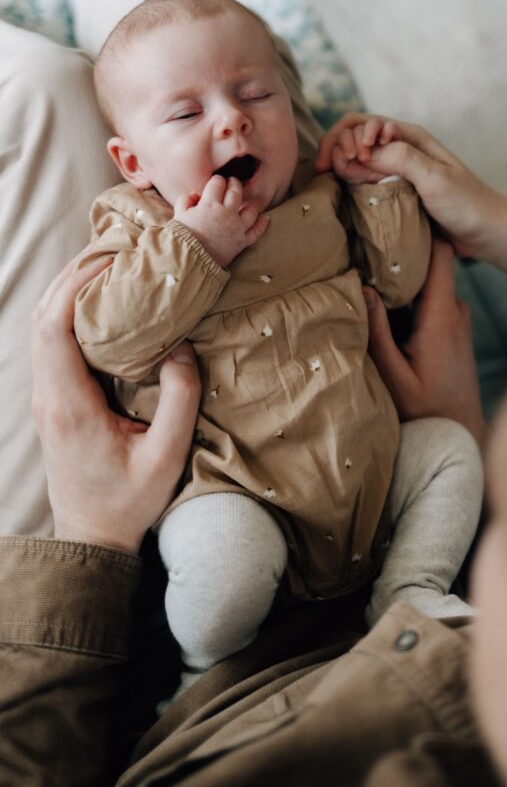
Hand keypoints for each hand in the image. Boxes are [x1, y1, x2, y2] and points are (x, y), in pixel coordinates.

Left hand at [31, 252, 201, 552]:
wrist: (91, 538)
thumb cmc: (129, 502)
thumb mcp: (167, 456)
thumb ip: (180, 399)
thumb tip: (180, 346)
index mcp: (70, 404)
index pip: (55, 327)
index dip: (77, 286)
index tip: (113, 262)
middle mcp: (50, 395)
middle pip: (43, 316)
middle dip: (73, 275)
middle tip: (115, 250)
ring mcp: (47, 397)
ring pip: (43, 327)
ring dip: (69, 291)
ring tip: (110, 267)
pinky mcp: (55, 400)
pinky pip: (52, 343)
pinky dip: (70, 312)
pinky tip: (102, 304)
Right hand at [174, 175, 269, 267]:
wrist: (190, 260)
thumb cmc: (181, 239)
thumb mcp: (178, 216)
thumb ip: (186, 201)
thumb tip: (195, 194)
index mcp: (209, 204)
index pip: (217, 184)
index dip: (217, 180)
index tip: (216, 182)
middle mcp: (226, 213)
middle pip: (236, 192)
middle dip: (234, 184)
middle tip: (232, 183)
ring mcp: (237, 227)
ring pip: (250, 210)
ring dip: (248, 204)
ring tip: (243, 203)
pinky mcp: (242, 242)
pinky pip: (256, 232)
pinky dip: (262, 224)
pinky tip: (265, 218)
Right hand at [317, 112, 502, 255]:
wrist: (486, 231)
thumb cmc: (467, 203)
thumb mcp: (435, 178)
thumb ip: (402, 159)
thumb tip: (365, 151)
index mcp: (409, 136)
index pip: (361, 122)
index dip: (346, 137)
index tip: (351, 161)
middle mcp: (399, 148)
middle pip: (352, 135)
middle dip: (337, 147)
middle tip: (331, 171)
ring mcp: (395, 169)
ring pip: (355, 157)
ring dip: (340, 163)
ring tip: (334, 179)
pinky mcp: (394, 189)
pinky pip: (363, 178)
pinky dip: (348, 179)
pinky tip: (343, 189)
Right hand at [363, 237, 487, 445]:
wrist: (461, 435)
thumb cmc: (426, 412)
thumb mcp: (393, 376)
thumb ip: (377, 332)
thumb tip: (362, 288)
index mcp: (442, 317)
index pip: (441, 256)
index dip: (422, 230)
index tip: (396, 213)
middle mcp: (455, 311)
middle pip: (431, 264)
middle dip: (403, 250)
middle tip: (369, 233)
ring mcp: (456, 318)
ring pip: (428, 282)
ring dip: (404, 275)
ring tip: (371, 259)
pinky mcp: (453, 326)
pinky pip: (431, 298)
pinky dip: (410, 294)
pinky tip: (385, 294)